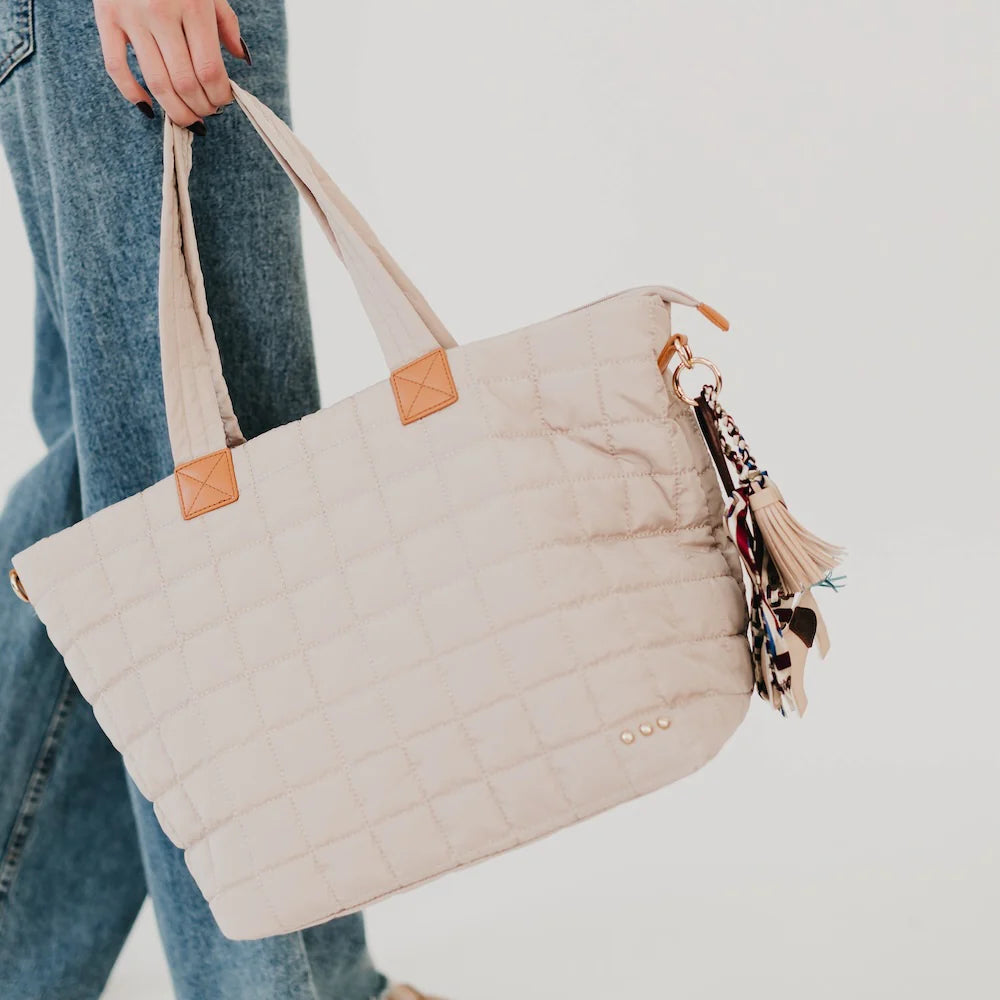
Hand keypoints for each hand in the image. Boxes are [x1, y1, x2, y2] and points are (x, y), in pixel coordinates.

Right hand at [94, 0, 249, 129]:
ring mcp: (131, 18)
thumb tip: (241, 59)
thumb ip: (226, 23)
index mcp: (193, 7)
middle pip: (185, 83)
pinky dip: (132, 94)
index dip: (219, 96)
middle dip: (201, 108)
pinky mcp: (106, 18)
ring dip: (175, 110)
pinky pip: (116, 67)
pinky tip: (148, 107)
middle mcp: (161, 13)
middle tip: (206, 113)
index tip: (223, 102)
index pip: (210, 71)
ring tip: (186, 117)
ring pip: (156, 83)